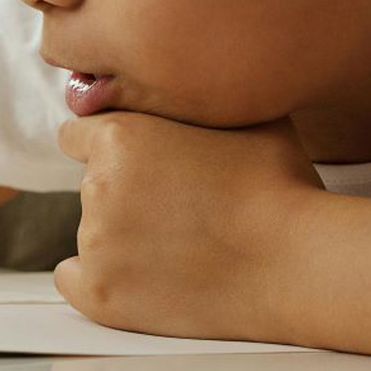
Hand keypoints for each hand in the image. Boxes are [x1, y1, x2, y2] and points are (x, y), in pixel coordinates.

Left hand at [53, 111, 323, 341]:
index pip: (79, 135)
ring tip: (183, 249)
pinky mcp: (100, 293)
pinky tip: (142, 280)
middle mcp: (96, 186)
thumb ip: (188, 96)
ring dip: (124, 238)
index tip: (145, 166)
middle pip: (93, 186)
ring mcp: (95, 243)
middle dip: (126, 195)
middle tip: (180, 211)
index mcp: (119, 136)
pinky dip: (100, 279)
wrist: (298, 264)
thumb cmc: (279, 184)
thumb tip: (182, 76)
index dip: (114, 148)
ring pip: (93, 233)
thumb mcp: (239, 114)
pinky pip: (73, 280)